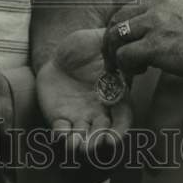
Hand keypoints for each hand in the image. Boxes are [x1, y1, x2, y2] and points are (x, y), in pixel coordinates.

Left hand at [36, 27, 132, 155]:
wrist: (57, 55)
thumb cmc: (82, 48)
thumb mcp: (96, 39)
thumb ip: (111, 40)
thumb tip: (125, 36)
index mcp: (112, 95)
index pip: (122, 118)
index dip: (119, 131)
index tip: (113, 139)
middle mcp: (98, 110)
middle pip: (102, 132)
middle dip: (98, 141)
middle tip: (92, 145)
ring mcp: (79, 116)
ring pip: (83, 137)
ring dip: (80, 144)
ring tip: (76, 145)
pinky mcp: (60, 118)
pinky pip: (62, 131)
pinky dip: (62, 135)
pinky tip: (61, 132)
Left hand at [104, 0, 182, 83]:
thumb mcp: (181, 10)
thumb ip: (157, 12)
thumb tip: (133, 26)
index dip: (116, 19)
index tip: (119, 36)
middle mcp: (155, 3)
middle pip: (115, 18)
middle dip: (111, 40)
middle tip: (117, 57)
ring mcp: (154, 23)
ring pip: (115, 36)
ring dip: (117, 54)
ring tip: (130, 65)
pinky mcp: (155, 45)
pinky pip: (125, 55)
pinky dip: (127, 66)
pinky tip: (141, 70)